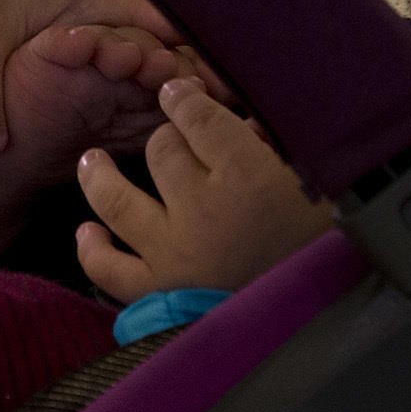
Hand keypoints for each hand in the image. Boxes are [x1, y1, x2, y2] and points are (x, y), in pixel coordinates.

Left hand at [74, 77, 332, 299]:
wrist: (316, 319)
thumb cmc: (322, 245)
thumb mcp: (311, 185)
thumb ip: (273, 148)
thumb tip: (241, 122)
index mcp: (248, 176)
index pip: (200, 118)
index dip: (185, 98)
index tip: (179, 92)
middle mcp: (202, 210)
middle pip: (162, 149)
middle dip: (164, 135)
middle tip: (171, 137)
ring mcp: (173, 253)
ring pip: (118, 199)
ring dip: (100, 175)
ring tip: (93, 160)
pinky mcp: (157, 293)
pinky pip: (109, 269)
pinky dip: (93, 250)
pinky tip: (88, 231)